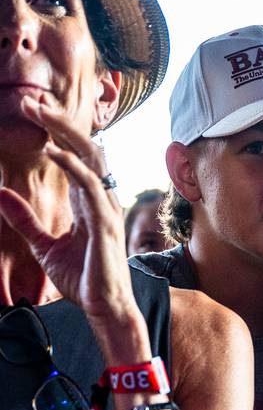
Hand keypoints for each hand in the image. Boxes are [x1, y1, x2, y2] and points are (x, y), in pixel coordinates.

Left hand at [0, 97, 140, 330]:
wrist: (103, 308)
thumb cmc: (84, 280)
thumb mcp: (44, 246)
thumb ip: (26, 220)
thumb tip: (1, 195)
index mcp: (89, 203)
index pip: (75, 157)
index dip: (55, 132)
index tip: (32, 111)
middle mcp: (101, 200)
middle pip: (85, 148)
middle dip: (58, 123)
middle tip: (31, 101)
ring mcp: (106, 209)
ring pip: (91, 158)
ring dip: (64, 133)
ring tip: (40, 112)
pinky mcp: (104, 223)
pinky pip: (90, 186)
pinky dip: (72, 165)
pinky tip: (52, 151)